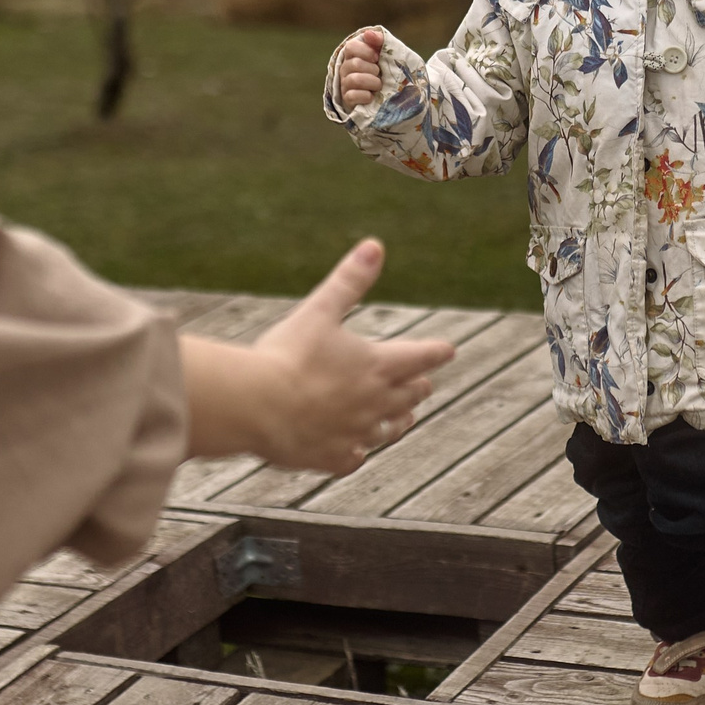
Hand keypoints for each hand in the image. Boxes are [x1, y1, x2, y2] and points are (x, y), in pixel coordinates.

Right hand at [248, 240, 456, 471]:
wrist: (256, 406)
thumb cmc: (287, 354)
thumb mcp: (320, 310)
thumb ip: (349, 280)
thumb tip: (375, 246)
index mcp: (378, 365)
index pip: (421, 357)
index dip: (436, 352)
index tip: (447, 350)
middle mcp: (375, 403)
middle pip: (409, 396)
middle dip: (418, 387)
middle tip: (424, 384)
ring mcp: (355, 434)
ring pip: (389, 430)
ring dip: (399, 421)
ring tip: (405, 419)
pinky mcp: (332, 458)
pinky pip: (354, 458)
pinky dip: (358, 452)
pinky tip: (357, 451)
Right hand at [336, 29, 385, 109]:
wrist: (386, 95)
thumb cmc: (384, 70)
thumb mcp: (385, 54)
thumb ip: (379, 40)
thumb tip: (369, 34)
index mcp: (353, 55)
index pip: (351, 47)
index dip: (366, 51)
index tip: (377, 57)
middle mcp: (345, 68)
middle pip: (355, 64)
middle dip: (373, 69)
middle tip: (380, 74)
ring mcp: (345, 84)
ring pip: (354, 79)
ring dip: (372, 82)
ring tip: (379, 85)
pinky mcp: (347, 99)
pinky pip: (352, 96)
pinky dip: (366, 96)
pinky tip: (372, 96)